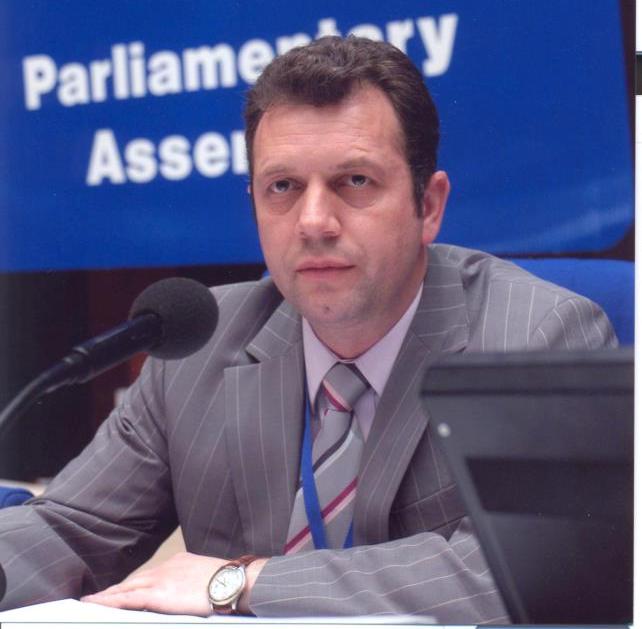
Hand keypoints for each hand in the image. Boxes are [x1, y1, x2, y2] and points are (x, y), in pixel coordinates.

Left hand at [81, 552, 224, 615]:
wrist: (232, 581)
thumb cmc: (226, 582)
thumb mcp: (204, 577)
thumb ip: (189, 582)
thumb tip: (185, 592)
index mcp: (178, 562)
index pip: (150, 575)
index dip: (134, 584)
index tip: (123, 590)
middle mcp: (166, 567)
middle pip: (135, 580)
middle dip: (116, 589)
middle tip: (97, 597)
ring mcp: (161, 579)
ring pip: (127, 588)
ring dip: (108, 596)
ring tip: (92, 602)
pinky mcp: (158, 594)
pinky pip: (128, 599)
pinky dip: (111, 601)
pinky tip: (98, 604)